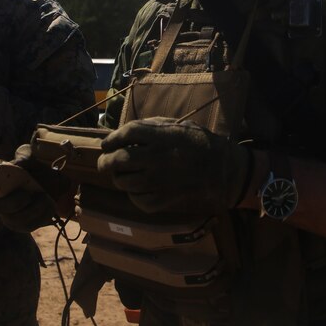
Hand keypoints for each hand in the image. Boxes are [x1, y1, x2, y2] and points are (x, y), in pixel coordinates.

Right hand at [0, 146, 59, 231]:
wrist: (53, 183)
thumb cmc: (36, 168)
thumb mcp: (32, 158)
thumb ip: (24, 156)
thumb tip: (18, 164)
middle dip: (8, 203)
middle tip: (26, 194)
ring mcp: (7, 215)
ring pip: (10, 220)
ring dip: (30, 210)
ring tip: (43, 196)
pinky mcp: (21, 225)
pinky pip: (26, 226)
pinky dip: (39, 216)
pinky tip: (48, 204)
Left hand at [98, 117, 250, 213]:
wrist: (221, 168)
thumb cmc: (197, 142)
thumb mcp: (176, 125)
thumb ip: (150, 127)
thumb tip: (123, 134)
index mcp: (160, 136)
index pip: (126, 134)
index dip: (112, 139)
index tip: (106, 143)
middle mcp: (157, 158)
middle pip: (119, 159)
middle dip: (106, 161)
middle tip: (104, 162)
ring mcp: (159, 180)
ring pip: (124, 182)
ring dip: (118, 178)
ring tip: (119, 175)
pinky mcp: (164, 199)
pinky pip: (138, 200)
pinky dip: (133, 195)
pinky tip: (136, 189)